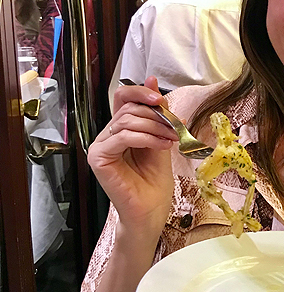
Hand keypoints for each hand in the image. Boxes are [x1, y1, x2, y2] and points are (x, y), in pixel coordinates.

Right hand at [88, 77, 177, 235]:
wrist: (151, 210)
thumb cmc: (155, 181)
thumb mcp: (161, 139)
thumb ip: (158, 113)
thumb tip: (152, 80)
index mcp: (120, 128)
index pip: (122, 97)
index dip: (140, 91)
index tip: (160, 97)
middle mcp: (107, 135)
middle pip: (129, 108)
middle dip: (157, 115)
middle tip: (176, 126)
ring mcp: (100, 146)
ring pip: (127, 120)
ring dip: (156, 126)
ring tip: (173, 138)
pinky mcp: (99, 158)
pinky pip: (124, 136)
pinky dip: (147, 137)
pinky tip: (163, 144)